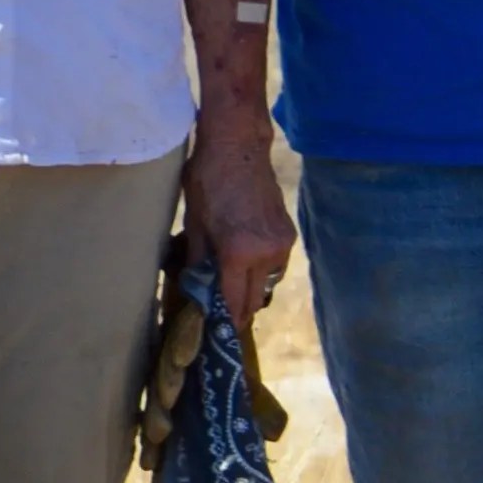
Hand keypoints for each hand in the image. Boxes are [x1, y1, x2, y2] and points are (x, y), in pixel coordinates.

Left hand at [184, 96, 295, 320]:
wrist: (239, 145)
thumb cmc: (208, 180)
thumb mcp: (194, 224)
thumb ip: (199, 262)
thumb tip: (197, 292)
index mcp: (240, 253)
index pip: (234, 302)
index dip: (225, 323)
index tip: (216, 336)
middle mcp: (267, 253)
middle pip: (255, 299)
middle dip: (238, 313)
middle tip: (221, 321)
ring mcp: (282, 243)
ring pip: (267, 284)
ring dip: (250, 292)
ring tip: (231, 291)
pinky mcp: (288, 233)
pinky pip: (275, 266)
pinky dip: (260, 273)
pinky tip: (245, 267)